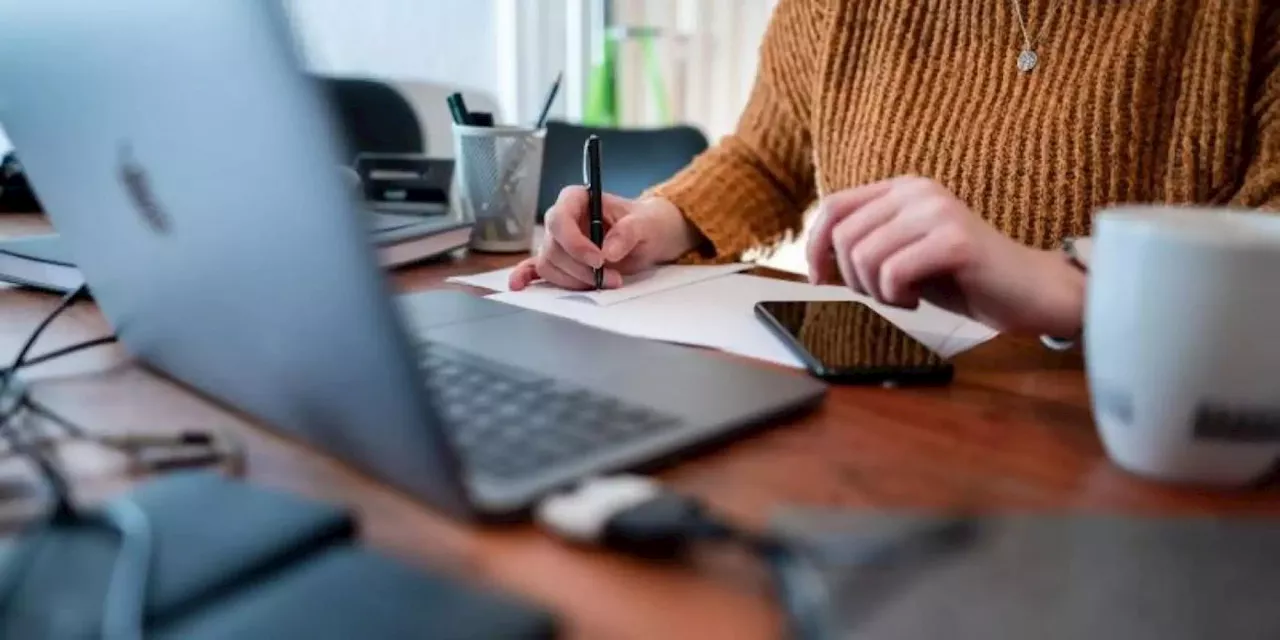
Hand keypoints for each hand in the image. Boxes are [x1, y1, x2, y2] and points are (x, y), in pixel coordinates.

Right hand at [510, 187, 699, 290]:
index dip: (574, 242)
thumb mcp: (646, 224)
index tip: (598, 260)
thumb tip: (607, 251)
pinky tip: (518, 286)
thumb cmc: (647, 223)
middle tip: (612, 279)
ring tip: (605, 283)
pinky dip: (527, 278)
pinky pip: (537, 269)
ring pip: (549, 264)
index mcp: (578, 199)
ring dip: (573, 281)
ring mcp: (559, 242)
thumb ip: (628, 232)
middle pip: (554, 247)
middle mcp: (563, 219)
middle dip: (580, 268)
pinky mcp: (561, 262)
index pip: (560, 218)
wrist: (652, 236)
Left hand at [806, 176, 1084, 335]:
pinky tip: (920, 299)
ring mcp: (938, 211)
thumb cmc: (963, 278)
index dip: (814, 246)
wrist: (1029, 292)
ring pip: (865, 257)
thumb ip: (868, 244)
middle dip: (854, 279)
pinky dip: (898, 297)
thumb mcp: (905, 254)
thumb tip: (816, 259)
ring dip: (878, 291)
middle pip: (844, 237)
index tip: (820, 279)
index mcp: (902, 189)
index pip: (833, 207)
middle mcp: (918, 191)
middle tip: (886, 294)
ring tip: (908, 296)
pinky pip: (894, 272)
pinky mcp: (955, 240)